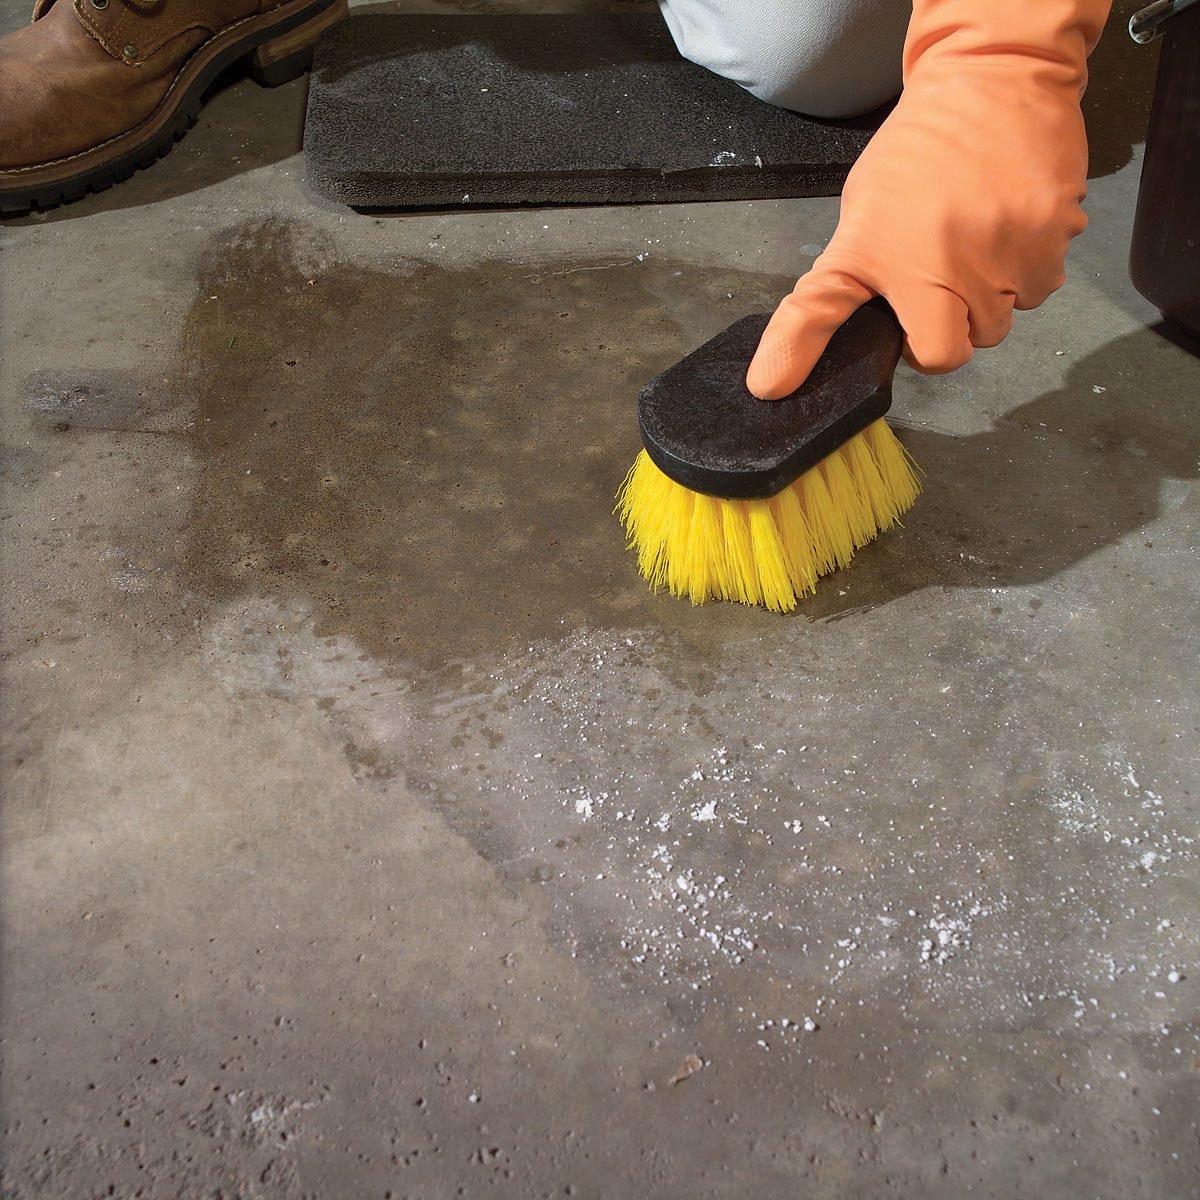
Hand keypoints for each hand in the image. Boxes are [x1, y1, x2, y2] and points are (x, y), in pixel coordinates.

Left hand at [747, 1, 1107, 398]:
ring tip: (973, 244)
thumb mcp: (855, 222)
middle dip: (950, 325)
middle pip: (964, 347)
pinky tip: (1006, 229)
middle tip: (939, 278)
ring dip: (990, 297)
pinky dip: (1026, 269)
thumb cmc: (913, 155)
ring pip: (1006, 318)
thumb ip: (832, 296)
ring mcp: (1012, 251)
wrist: (989, 79)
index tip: (899, 343)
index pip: (925, 353)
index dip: (916, 356)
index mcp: (898, 263)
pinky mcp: (1056, 235)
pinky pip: (1042, 285)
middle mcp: (957, 264)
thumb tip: (776, 379)